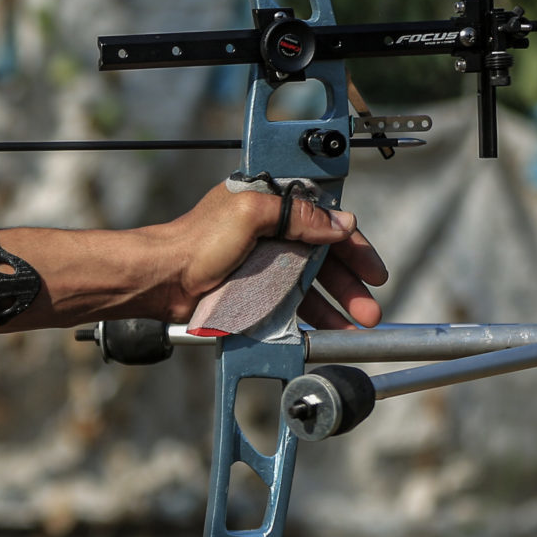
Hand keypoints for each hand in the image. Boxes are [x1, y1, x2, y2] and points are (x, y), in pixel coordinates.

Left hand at [164, 178, 387, 330]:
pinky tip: (328, 332)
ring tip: (357, 328)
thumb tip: (340, 222)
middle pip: (325, 257)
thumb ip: (295, 215)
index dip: (352, 244)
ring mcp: (265, 263)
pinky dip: (312, 317)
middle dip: (351, 284)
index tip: (372, 269)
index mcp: (272, 204)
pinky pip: (293, 303)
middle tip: (369, 310)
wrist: (163, 279)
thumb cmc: (196, 241)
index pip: (325, 221)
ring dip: (337, 306)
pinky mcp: (256, 290)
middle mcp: (272, 232)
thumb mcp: (250, 214)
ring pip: (312, 284)